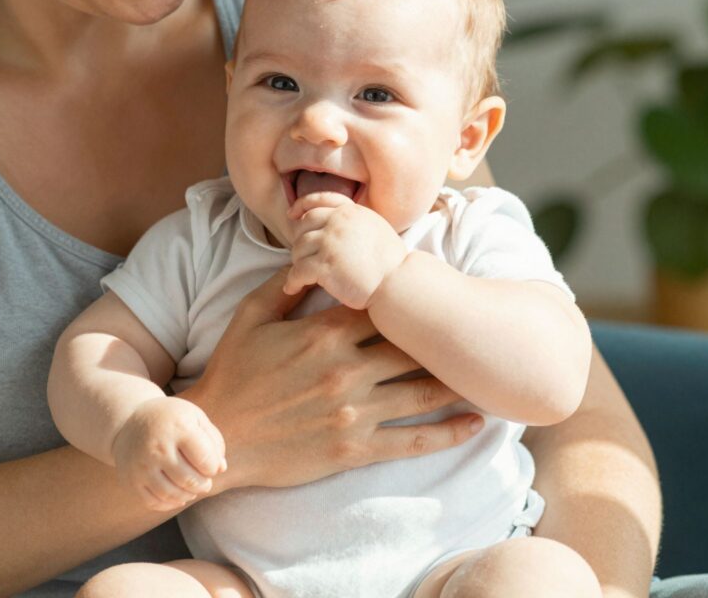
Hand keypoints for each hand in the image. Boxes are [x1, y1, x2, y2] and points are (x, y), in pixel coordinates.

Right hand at [110, 397, 226, 511]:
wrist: (129, 422)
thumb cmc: (172, 419)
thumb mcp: (196, 418)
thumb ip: (214, 441)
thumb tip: (221, 469)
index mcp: (178, 428)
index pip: (205, 459)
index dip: (213, 467)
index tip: (212, 466)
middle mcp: (157, 447)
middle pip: (189, 479)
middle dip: (203, 484)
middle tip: (205, 481)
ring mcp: (142, 465)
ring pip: (171, 494)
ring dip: (188, 495)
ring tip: (193, 489)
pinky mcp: (131, 480)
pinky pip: (154, 502)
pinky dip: (170, 503)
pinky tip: (178, 494)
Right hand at [178, 268, 483, 490]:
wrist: (218, 438)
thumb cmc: (232, 374)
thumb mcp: (249, 317)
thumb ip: (284, 285)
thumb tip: (313, 259)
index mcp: (324, 333)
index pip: (383, 308)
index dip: (413, 299)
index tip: (439, 292)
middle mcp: (346, 369)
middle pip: (412, 347)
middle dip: (445, 338)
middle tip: (478, 330)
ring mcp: (353, 411)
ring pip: (421, 392)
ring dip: (459, 382)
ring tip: (489, 373)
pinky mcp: (354, 448)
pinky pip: (411, 440)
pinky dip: (448, 433)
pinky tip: (475, 424)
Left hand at [283, 192, 407, 308]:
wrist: (398, 282)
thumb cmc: (391, 262)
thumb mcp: (375, 228)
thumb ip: (353, 222)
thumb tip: (333, 227)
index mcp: (351, 211)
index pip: (320, 199)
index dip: (302, 205)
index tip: (292, 214)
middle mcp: (338, 222)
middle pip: (304, 225)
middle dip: (300, 241)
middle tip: (302, 256)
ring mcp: (330, 242)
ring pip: (298, 249)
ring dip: (298, 262)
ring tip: (302, 275)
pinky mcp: (325, 265)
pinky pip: (297, 271)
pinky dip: (292, 281)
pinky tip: (293, 289)